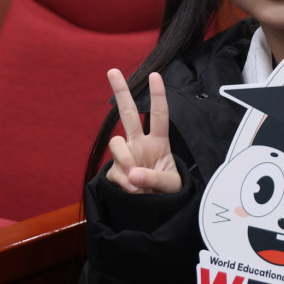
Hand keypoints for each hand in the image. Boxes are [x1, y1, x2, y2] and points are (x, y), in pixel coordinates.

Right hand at [105, 69, 179, 193]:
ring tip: (137, 180)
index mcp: (159, 142)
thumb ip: (154, 179)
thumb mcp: (171, 187)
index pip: (159, 115)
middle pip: (128, 113)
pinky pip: (113, 171)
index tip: (155, 75)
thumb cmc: (168, 194)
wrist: (154, 212)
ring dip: (125, 160)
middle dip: (121, 91)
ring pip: (116, 144)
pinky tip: (132, 192)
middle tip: (112, 70)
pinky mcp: (114, 171)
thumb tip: (132, 173)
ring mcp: (126, 156)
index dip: (157, 96)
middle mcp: (140, 144)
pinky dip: (122, 182)